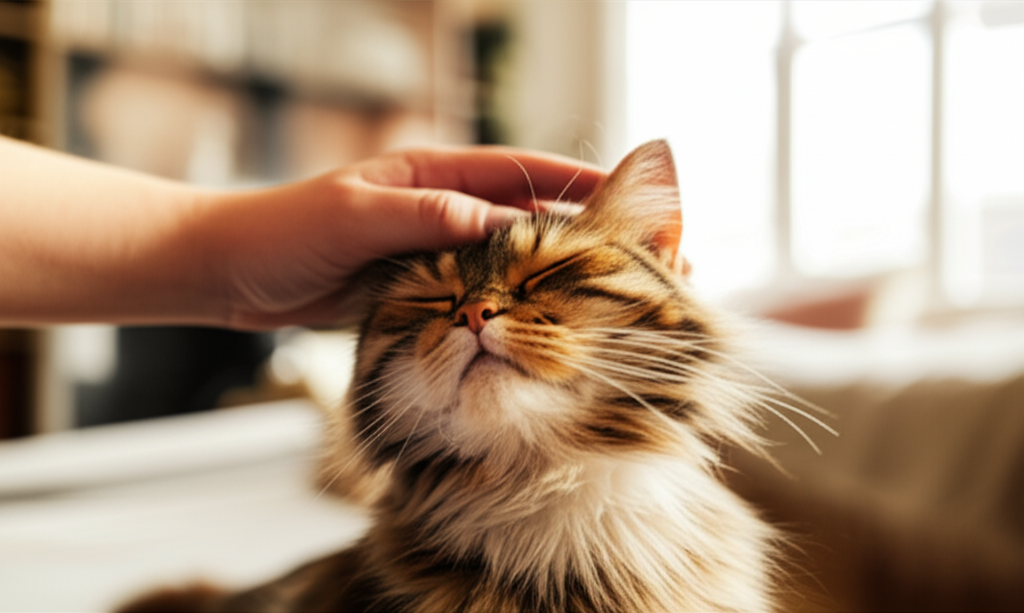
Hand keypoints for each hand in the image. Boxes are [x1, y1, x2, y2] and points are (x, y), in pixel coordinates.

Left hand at [200, 147, 604, 328]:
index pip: (517, 170)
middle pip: (522, 215)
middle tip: (630, 257)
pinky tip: (530, 329)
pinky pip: (471, 293)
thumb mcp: (356, 216)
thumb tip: (501, 224)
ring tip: (597, 301)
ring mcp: (428, 248)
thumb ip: (426, 216)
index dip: (574, 180)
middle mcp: (437, 207)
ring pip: (502, 260)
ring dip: (545, 277)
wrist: (227, 271)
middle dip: (576, 234)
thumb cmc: (283, 232)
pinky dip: (503, 306)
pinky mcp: (414, 286)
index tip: (626, 193)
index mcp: (430, 173)